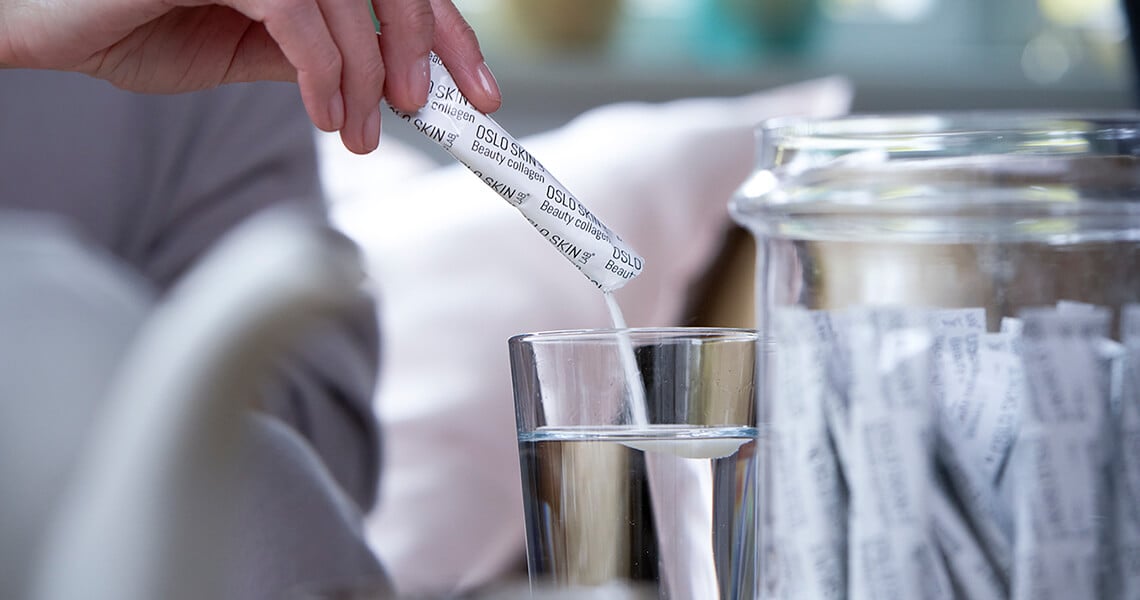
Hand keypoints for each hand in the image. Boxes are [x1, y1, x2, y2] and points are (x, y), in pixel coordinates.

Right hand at [0, 0, 501, 153]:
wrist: (44, 22)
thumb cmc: (133, 23)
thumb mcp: (245, 50)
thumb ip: (310, 54)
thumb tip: (375, 81)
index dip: (445, 31)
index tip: (474, 85)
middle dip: (426, 47)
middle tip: (426, 109)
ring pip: (351, 4)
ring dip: (368, 79)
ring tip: (362, 132)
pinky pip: (299, 18)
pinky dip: (325, 75)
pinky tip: (326, 117)